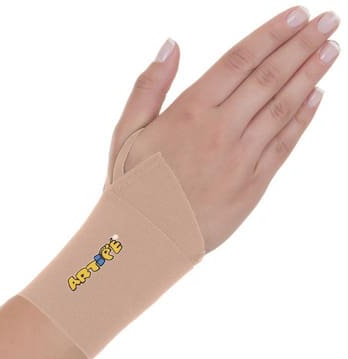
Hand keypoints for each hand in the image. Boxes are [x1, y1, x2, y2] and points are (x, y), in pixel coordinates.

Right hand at [108, 6, 339, 251]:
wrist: (146, 242)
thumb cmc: (132, 188)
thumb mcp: (125, 134)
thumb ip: (148, 87)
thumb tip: (170, 44)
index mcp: (188, 113)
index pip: (239, 62)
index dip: (272, 34)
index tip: (298, 14)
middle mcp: (220, 131)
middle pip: (269, 78)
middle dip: (302, 46)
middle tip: (329, 22)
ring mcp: (240, 159)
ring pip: (283, 108)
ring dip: (310, 76)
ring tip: (331, 50)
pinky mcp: (252, 186)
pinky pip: (284, 146)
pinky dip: (302, 119)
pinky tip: (317, 97)